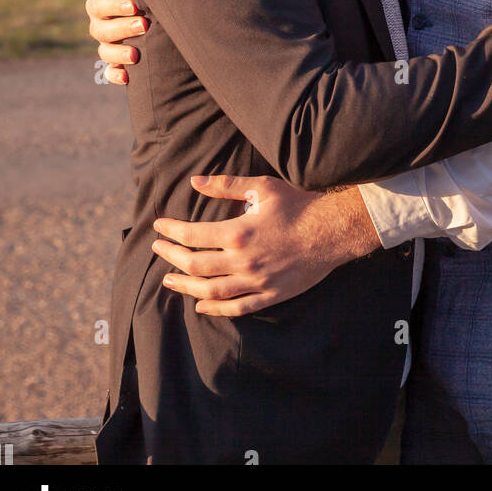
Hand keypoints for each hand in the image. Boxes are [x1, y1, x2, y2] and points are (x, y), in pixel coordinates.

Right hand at [85, 0, 146, 85]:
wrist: (147, 10)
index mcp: (99, 2)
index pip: (98, 5)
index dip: (114, 6)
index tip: (135, 4)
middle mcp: (99, 24)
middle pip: (100, 30)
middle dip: (121, 29)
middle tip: (145, 24)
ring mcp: (107, 44)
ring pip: (103, 52)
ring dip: (117, 55)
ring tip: (137, 55)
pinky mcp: (116, 61)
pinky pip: (109, 72)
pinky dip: (115, 76)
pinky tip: (129, 78)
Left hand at [152, 175, 379, 315]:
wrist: (334, 230)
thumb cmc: (298, 204)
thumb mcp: (263, 187)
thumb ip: (226, 185)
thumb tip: (195, 181)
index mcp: (238, 233)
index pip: (192, 235)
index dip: (171, 232)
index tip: (159, 227)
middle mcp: (242, 261)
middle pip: (195, 265)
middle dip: (171, 257)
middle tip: (157, 250)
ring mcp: (256, 281)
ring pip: (211, 291)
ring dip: (185, 287)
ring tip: (168, 281)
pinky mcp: (270, 295)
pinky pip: (237, 307)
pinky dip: (216, 309)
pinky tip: (201, 306)